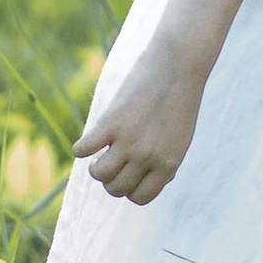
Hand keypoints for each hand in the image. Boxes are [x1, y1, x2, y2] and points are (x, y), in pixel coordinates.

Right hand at [73, 44, 211, 205]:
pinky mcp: (112, 122)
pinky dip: (81, 148)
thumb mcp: (180, 138)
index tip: (129, 172)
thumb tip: (149, 185)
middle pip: (116, 189)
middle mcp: (148, 157)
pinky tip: (90, 139)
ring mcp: (129, 141)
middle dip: (112, 179)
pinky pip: (83, 149)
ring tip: (101, 151)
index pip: (139, 198)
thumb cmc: (180, 100)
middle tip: (113, 159)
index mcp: (168, 164)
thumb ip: (165, 163)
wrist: (178, 64)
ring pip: (99, 174)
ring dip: (96, 166)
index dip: (130, 188)